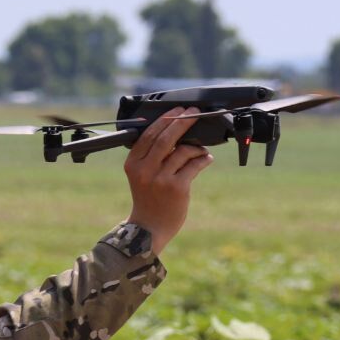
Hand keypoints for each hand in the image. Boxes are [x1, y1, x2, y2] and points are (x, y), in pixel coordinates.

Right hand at [123, 106, 213, 254]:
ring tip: (202, 148)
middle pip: (166, 138)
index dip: (166, 120)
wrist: (148, 229)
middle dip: (182, 122)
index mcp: (133, 164)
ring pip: (183, 151)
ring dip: (196, 146)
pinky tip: (206, 158)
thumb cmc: (148, 200)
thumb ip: (151, 156)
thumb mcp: (141, 176)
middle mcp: (145, 170)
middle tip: (194, 113)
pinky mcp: (177, 188)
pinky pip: (194, 165)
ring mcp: (161, 179)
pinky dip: (203, 159)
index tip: (178, 111)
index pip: (150, 135)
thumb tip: (175, 132)